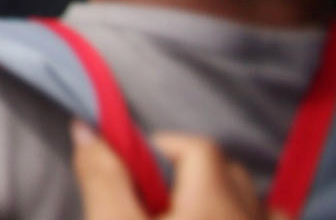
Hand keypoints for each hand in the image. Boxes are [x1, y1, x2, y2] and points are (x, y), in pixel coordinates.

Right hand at [72, 124, 260, 219]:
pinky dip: (252, 215)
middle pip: (226, 168)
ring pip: (252, 197)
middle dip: (188, 170)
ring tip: (183, 213)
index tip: (132, 176)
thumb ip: (101, 175)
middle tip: (152, 199)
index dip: (159, 149)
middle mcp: (250, 215)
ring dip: (222, 195)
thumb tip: (84, 126)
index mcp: (214, 201)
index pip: (197, 146)